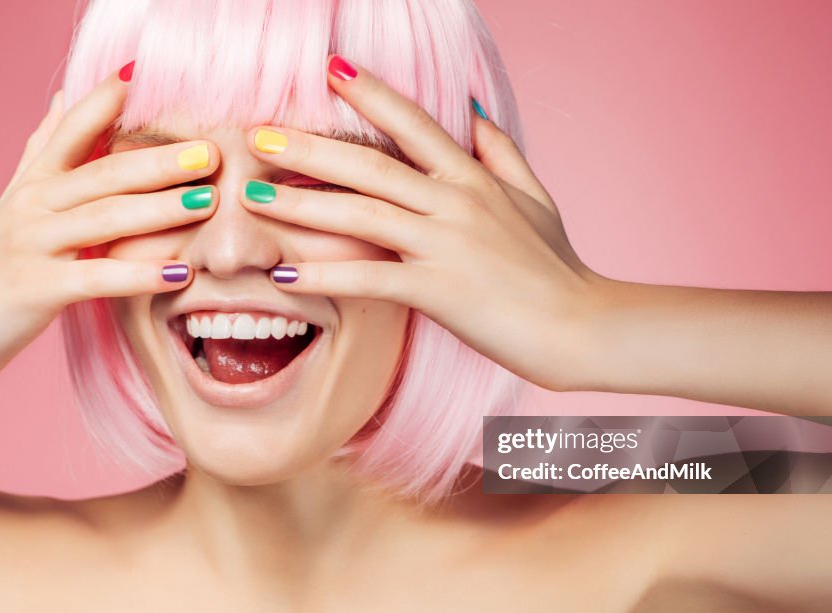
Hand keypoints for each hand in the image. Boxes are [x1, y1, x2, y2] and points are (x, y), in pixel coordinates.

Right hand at [0, 68, 219, 387]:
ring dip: (161, 209)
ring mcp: (31, 244)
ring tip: (207, 201)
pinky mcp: (35, 288)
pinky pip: (97, 277)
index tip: (142, 74)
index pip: (72, 129)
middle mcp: (32, 204)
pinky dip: (139, 274)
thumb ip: (44, 151)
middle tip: (211, 152)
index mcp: (34, 182)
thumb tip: (62, 96)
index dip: (104, 101)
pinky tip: (181, 274)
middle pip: (104, 174)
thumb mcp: (16, 201)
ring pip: (104, 218)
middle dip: (160, 160)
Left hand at [240, 56, 605, 389]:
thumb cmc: (558, 267)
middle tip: (257, 135)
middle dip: (308, 147)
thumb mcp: (535, 198)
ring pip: (360, 214)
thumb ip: (501, 153)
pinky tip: (282, 276)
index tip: (328, 68)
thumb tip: (473, 111)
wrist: (583, 325)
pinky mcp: (441, 291)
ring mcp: (447, 244)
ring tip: (249, 197)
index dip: (369, 93)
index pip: (413, 124)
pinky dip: (324, 276)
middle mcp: (455, 201)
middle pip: (369, 165)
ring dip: (299, 204)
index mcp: (473, 177)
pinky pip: (370, 278)